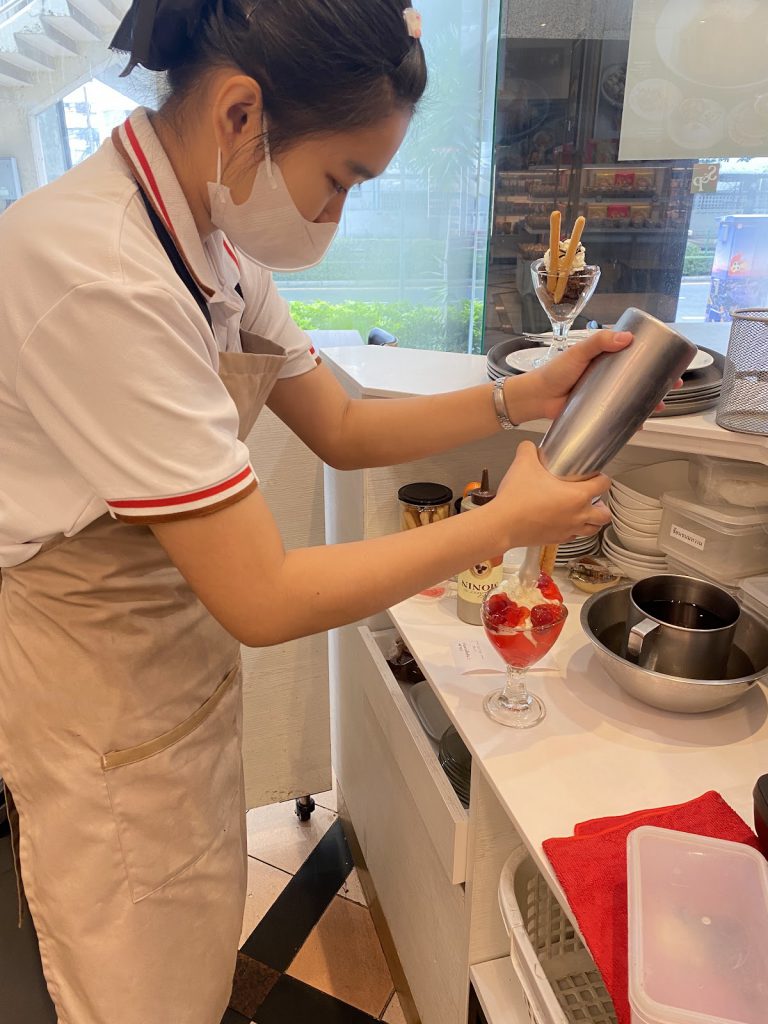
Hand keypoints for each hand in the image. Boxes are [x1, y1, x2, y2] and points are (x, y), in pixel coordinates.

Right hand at [491, 441, 611, 548]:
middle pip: (605, 514)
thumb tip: (530, 447)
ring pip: (592, 529)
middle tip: (592, 498)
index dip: (602, 478)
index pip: (604, 485)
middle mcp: (578, 515)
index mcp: (577, 495)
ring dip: (592, 520)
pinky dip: (573, 530)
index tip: (594, 475)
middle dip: (602, 505)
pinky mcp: (556, 540)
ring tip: (583, 512)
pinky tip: (563, 522)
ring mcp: (568, 530)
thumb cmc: (517, 498)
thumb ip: (529, 450)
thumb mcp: (523, 463)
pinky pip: (573, 537)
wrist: (502, 524)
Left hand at [504, 330, 684, 423]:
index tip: (671, 361)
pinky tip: (640, 425)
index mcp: (606, 358)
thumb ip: (599, 342)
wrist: (536, 397)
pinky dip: (631, 421)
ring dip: (648, 403)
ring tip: (659, 407)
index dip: (655, 358)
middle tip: (673, 386)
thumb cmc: (554, 372)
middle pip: (640, 378)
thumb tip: (626, 338)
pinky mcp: (598, 411)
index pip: (636, 355)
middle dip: (659, 383)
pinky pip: (618, 416)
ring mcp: (604, 394)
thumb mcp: (578, 352)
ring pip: (632, 398)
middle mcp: (607, 376)